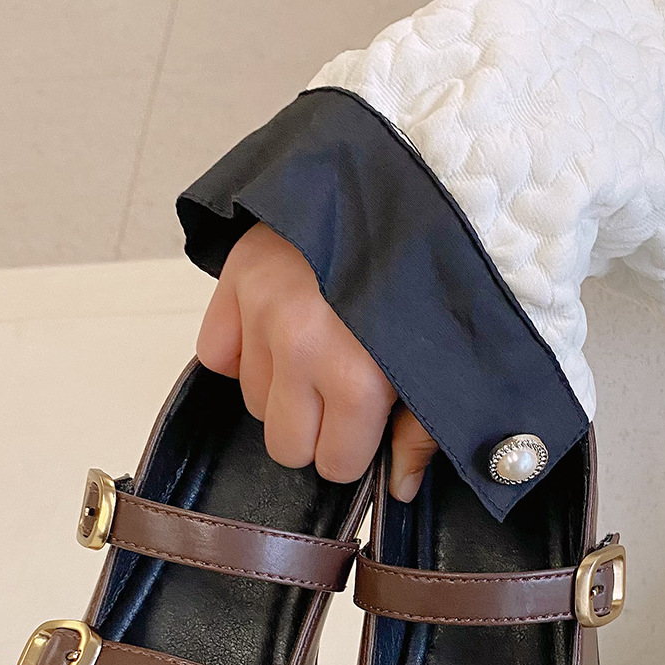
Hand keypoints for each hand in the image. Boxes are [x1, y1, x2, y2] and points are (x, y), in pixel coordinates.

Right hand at [195, 223, 437, 501]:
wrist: (413, 177)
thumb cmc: (435, 273)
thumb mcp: (446, 363)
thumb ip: (420, 435)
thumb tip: (398, 487)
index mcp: (356, 379)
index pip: (334, 464)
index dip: (356, 449)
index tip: (371, 422)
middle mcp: (299, 350)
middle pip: (285, 445)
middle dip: (317, 430)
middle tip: (344, 394)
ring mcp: (262, 312)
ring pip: (254, 403)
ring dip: (285, 390)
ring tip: (321, 350)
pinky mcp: (237, 276)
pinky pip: (218, 354)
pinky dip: (244, 353)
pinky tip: (280, 333)